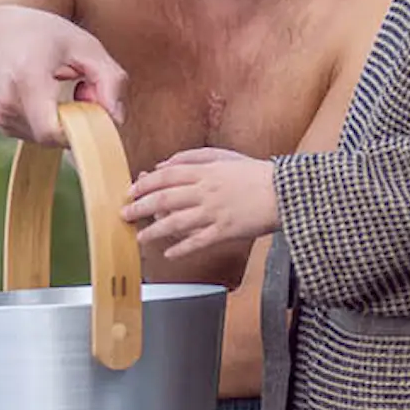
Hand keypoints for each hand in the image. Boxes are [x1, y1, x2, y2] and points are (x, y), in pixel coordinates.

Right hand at [0, 6, 127, 144]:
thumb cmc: (41, 35)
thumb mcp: (83, 43)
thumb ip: (110, 78)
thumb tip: (116, 119)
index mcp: (27, 77)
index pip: (53, 130)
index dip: (80, 130)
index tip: (94, 108)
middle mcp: (9, 102)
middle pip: (56, 136)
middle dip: (78, 120)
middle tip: (82, 87)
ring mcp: (3, 118)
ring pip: (49, 139)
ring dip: (65, 121)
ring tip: (61, 86)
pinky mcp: (3, 126)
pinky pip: (39, 137)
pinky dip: (51, 122)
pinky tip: (47, 96)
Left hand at [123, 148, 278, 264]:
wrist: (285, 191)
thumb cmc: (255, 173)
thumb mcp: (223, 156)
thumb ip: (192, 157)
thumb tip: (163, 165)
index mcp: (205, 171)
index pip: (165, 177)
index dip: (144, 185)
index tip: (130, 193)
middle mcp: (205, 191)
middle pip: (164, 199)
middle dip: (140, 208)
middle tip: (124, 215)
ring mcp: (214, 212)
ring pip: (176, 223)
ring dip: (154, 231)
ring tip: (140, 238)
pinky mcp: (225, 231)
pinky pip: (198, 241)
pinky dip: (181, 249)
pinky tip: (168, 254)